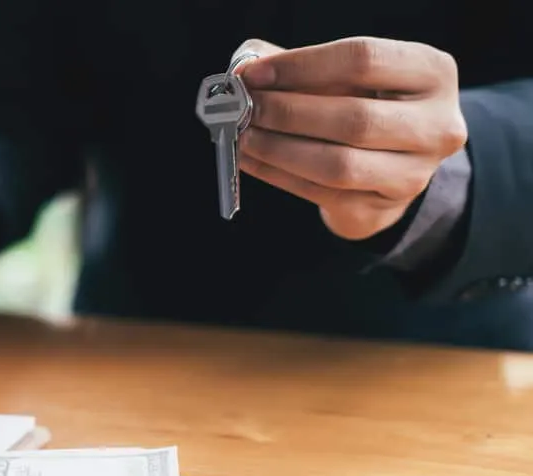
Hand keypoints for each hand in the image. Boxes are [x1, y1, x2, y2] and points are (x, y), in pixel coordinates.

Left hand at [231, 37, 467, 239]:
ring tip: (244, 135)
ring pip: (337, 165)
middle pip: (353, 118)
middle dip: (287, 112)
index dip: (301, 65)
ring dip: (279, 149)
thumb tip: (248, 69)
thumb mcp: (347, 76)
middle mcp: (436, 126)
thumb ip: (302, 66)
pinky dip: (277, 174)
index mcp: (433, 73)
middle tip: (246, 108)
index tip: (255, 74)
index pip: (363, 60)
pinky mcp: (381, 209)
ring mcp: (413, 175)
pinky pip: (320, 193)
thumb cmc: (366, 104)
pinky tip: (252, 159)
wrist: (394, 163)